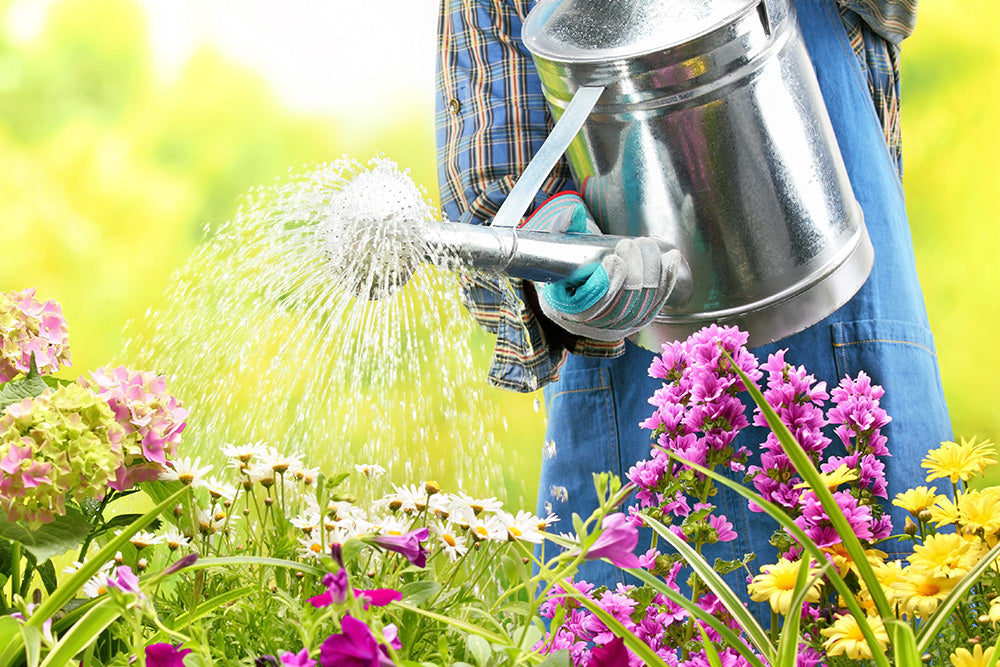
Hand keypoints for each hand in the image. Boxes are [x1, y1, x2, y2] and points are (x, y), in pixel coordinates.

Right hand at [520, 192, 681, 341]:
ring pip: (639, 307)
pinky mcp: (635, 320)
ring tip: (647, 246)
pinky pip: (655, 305)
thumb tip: (573, 214)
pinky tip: (670, 259)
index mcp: (565, 309)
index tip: (615, 260)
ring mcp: (615, 325)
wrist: (580, 282)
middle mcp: (590, 324)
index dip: (606, 286)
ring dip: (649, 275)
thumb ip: (561, 228)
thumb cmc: (567, 264)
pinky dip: (666, 282)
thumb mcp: (557, 246)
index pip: (589, 307)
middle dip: (632, 275)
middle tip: (632, 245)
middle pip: (618, 307)